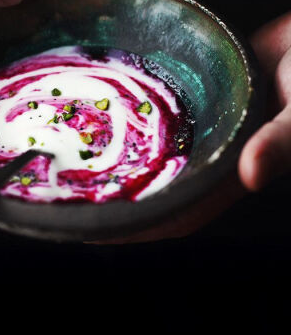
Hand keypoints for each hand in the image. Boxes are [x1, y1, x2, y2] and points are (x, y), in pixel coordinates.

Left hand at [92, 12, 290, 243]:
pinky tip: (102, 114)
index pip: (178, 213)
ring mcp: (200, 129)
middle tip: (66, 197)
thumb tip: (251, 174)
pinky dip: (132, 123)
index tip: (92, 232)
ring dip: (117, 162)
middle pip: (155, 189)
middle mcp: (209, 155)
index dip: (136, 228)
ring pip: (152, 156)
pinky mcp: (195, 101)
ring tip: (72, 160)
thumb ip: (283, 142)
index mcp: (230, 171)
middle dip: (114, 199)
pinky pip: (158, 119)